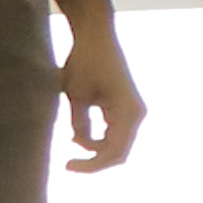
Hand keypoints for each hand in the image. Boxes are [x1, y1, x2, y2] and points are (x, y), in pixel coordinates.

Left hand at [54, 19, 145, 172]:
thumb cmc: (85, 62)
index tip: (67, 166)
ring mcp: (132, 112)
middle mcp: (136, 114)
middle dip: (94, 160)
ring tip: (71, 140)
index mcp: (129, 112)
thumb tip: (79, 144)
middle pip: (118, 152)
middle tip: (67, 164)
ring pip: (116, 145)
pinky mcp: (124, 108)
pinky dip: (98, 139)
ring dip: (94, 148)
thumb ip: (79, 124)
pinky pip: (114, 133)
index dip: (92, 165)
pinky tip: (78, 134)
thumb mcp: (76, 95)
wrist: (97, 37)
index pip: (115, 152)